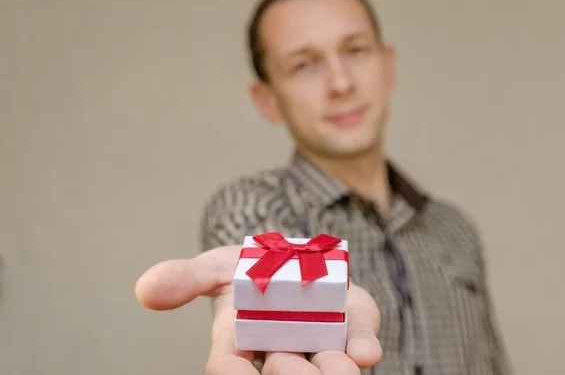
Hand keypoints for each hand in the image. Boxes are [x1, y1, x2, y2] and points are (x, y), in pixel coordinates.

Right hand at [135, 245, 381, 374]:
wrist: (294, 256)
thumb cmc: (250, 269)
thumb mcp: (215, 267)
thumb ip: (185, 278)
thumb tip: (145, 290)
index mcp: (241, 341)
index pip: (230, 367)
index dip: (231, 373)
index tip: (233, 373)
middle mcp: (281, 349)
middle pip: (282, 372)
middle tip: (290, 371)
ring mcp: (318, 341)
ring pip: (323, 366)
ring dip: (332, 371)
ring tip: (340, 372)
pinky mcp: (350, 327)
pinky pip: (357, 341)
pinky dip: (362, 346)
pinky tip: (365, 350)